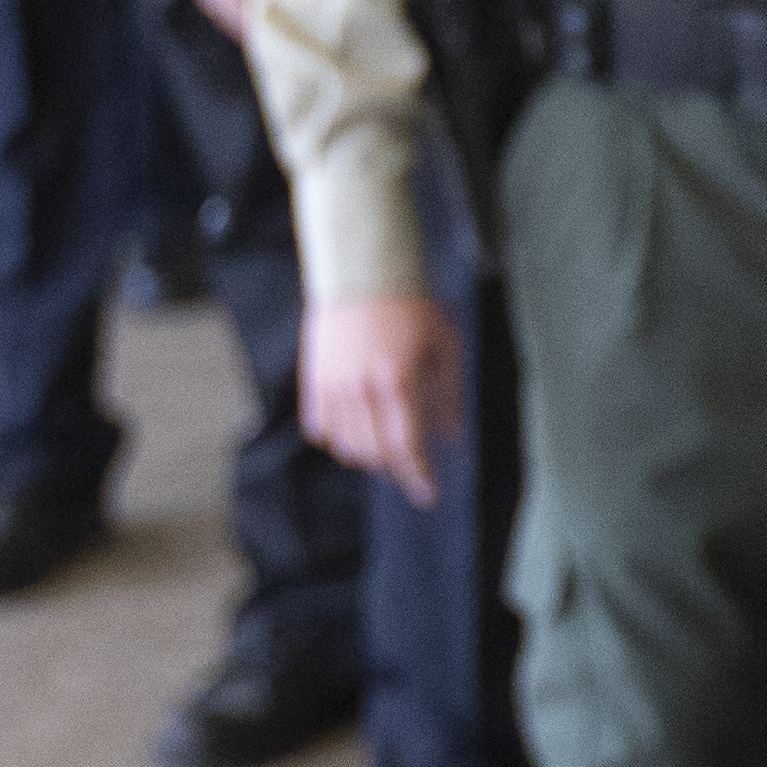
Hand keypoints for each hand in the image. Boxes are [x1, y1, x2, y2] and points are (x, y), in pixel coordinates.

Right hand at [299, 290, 461, 490]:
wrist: (362, 272)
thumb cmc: (411, 306)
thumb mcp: (445, 345)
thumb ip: (449, 394)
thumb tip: (452, 437)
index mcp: (397, 380)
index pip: (407, 446)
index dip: (418, 475)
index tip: (428, 495)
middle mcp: (361, 388)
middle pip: (376, 453)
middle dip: (396, 470)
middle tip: (410, 470)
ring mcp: (332, 386)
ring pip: (347, 447)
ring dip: (369, 457)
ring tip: (385, 449)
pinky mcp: (313, 380)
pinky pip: (321, 430)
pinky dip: (339, 440)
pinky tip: (356, 432)